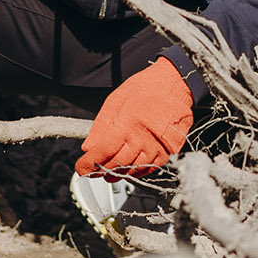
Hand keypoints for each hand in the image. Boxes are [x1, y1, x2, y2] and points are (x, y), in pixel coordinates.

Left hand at [75, 57, 193, 179]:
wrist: (175, 84)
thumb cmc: (144, 88)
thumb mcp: (115, 101)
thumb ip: (101, 126)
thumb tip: (88, 146)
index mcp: (126, 125)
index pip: (103, 152)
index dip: (90, 164)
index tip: (81, 169)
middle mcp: (142, 139)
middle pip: (117, 165)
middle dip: (102, 171)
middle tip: (94, 171)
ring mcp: (157, 147)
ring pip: (133, 170)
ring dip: (119, 174)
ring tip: (109, 173)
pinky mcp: (170, 151)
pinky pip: (151, 168)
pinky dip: (137, 172)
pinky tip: (129, 168)